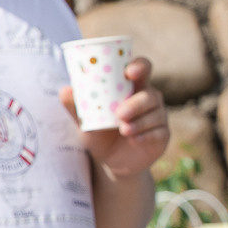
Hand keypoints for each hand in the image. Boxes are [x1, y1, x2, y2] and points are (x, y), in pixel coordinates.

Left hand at [62, 57, 168, 178]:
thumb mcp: (85, 120)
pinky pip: (159, 133)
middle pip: (150, 94)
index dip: (139, 66)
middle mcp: (148, 99)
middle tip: (120, 113)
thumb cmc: (99, 132)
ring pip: (155, 114)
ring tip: (124, 131)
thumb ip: (76, 106)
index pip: (142, 69)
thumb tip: (65, 90)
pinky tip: (134, 140)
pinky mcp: (162, 135)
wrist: (110, 161)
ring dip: (139, 122)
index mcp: (132, 87)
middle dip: (136, 103)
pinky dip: (145, 136)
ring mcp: (158, 117)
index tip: (130, 72)